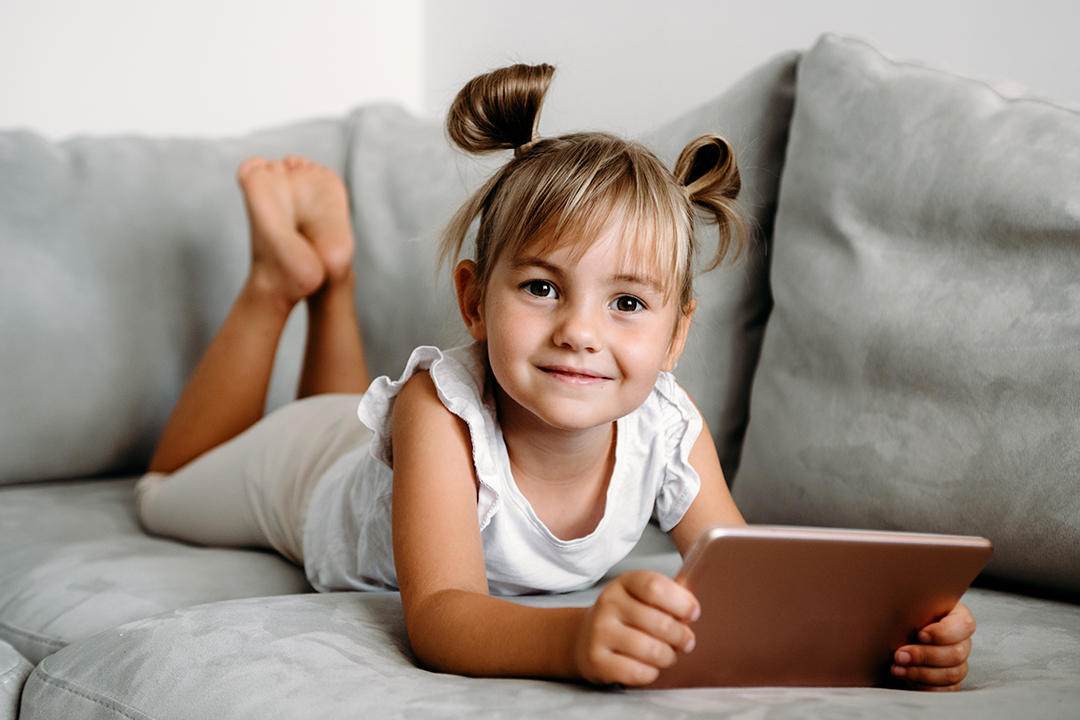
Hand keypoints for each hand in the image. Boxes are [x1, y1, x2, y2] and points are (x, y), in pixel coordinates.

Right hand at [573, 571, 699, 685]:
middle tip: (686, 641)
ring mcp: (600, 632)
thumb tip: (691, 609)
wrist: (585, 638)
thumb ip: (668, 598)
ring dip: (668, 656)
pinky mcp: (597, 660)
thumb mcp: (641, 597)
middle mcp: (609, 604)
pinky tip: (648, 666)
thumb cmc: (624, 617)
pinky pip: (638, 672)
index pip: (655, 587)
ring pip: (652, 650)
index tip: (692, 613)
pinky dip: (651, 673)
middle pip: (660, 622)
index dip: (681, 602)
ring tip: (667, 655)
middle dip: (682, 636)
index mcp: (624, 583)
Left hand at [891, 602, 975, 690]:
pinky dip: (924, 687)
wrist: (891, 638)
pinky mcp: (949, 683)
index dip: (943, 632)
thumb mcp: (907, 607)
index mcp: (956, 617)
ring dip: (921, 673)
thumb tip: (898, 597)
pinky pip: (945, 691)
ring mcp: (958, 664)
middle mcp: (961, 641)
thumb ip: (912, 606)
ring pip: (951, 674)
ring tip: (897, 668)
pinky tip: (906, 679)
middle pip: (956, 653)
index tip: (920, 634)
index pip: (964, 625)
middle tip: (900, 654)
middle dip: (925, 655)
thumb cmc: (901, 618)